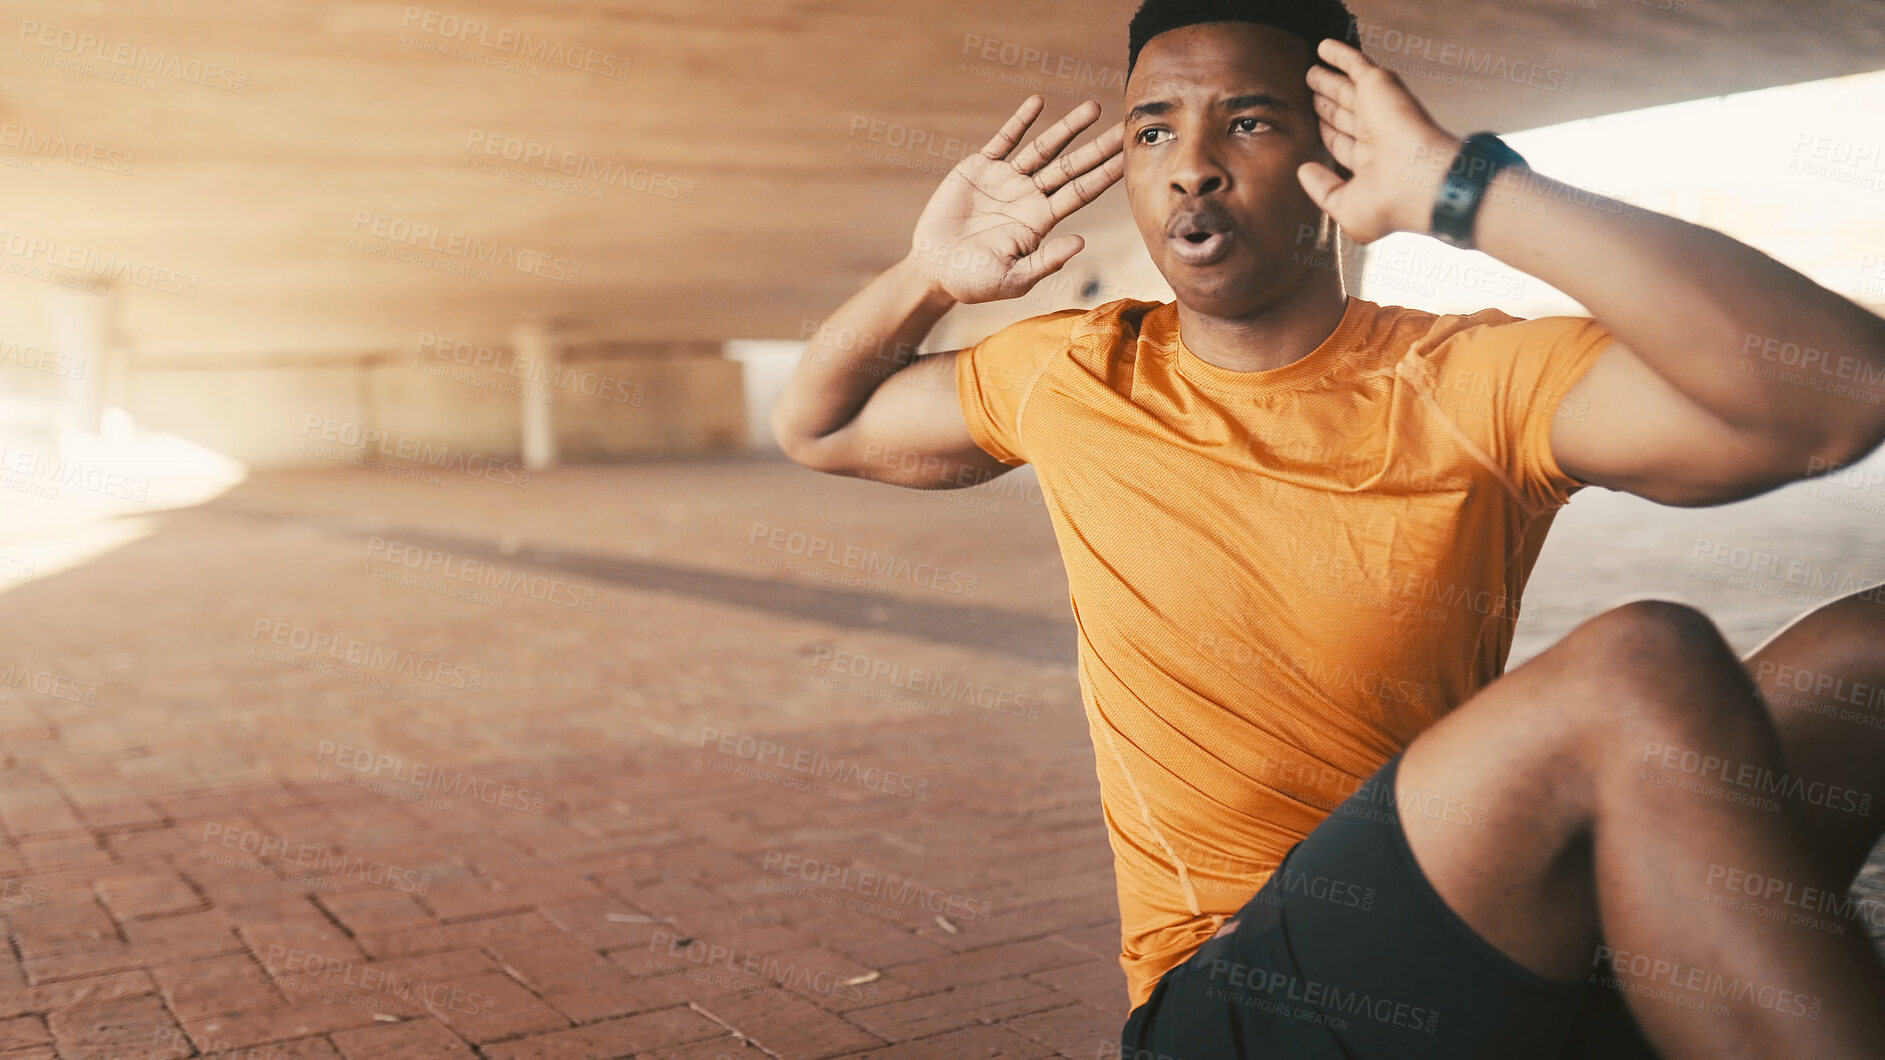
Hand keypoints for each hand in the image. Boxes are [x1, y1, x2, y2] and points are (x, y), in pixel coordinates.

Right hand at [905, 96, 1124, 304]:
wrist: (933, 268)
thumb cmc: (973, 281)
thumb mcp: (1013, 279)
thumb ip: (1046, 261)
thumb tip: (1081, 242)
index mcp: (1040, 221)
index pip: (1081, 193)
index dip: (1105, 175)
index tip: (1130, 159)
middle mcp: (1029, 196)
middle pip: (1071, 166)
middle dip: (1098, 147)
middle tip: (1125, 127)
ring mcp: (1006, 180)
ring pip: (1043, 148)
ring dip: (1068, 128)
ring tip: (1093, 108)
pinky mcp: (979, 168)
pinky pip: (1004, 140)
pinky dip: (1020, 121)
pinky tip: (1038, 103)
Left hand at [1298, 39, 1462, 243]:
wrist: (1420, 181)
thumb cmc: (1390, 204)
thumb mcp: (1345, 207)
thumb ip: (1321, 190)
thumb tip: (1303, 171)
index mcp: (1371, 165)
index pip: (1343, 145)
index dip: (1328, 134)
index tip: (1316, 126)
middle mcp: (1376, 136)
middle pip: (1343, 115)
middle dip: (1326, 104)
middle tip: (1311, 93)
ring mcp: (1377, 109)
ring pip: (1345, 89)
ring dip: (1328, 80)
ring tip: (1310, 72)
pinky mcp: (1378, 86)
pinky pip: (1355, 63)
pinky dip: (1339, 54)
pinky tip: (1323, 48)